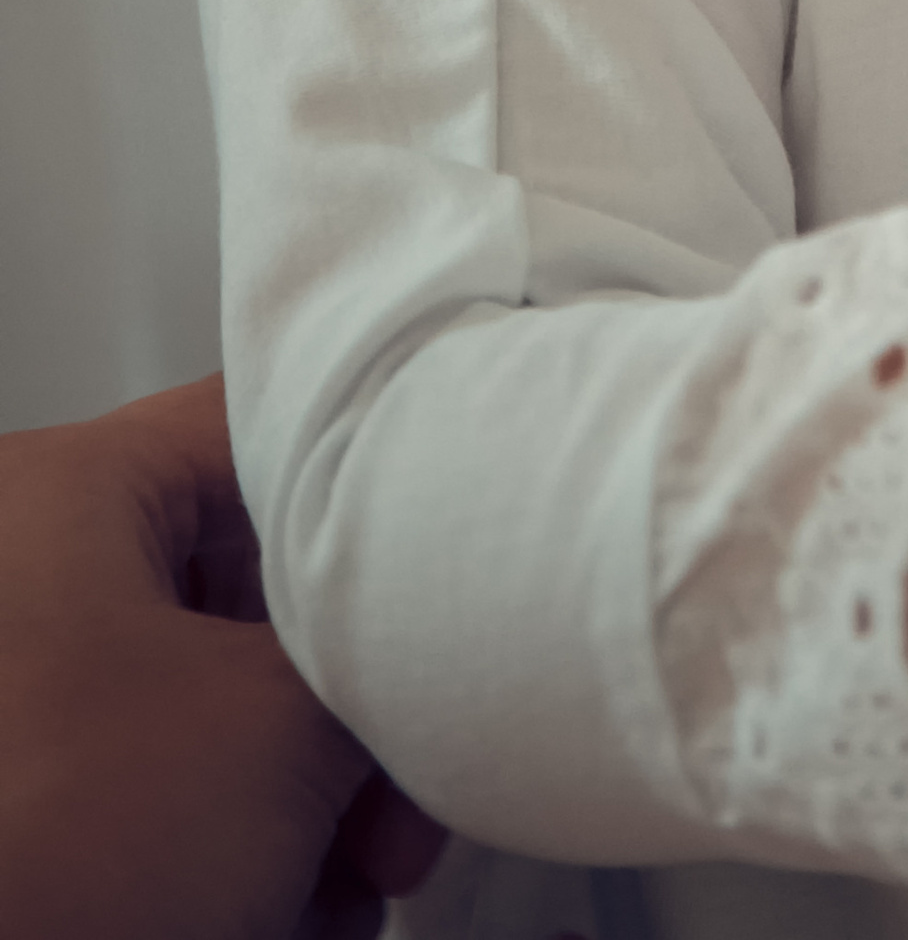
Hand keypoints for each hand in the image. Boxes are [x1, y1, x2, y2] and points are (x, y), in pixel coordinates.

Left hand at [0, 375, 444, 939]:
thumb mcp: (278, 726)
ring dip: (308, 791)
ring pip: (215, 694)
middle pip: (255, 585)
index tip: (449, 565)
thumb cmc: (44, 851)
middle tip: (399, 788)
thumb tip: (436, 652)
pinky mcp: (23, 790)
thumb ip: (383, 654)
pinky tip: (292, 902)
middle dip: (349, 705)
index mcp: (60, 487)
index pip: (273, 430)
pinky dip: (238, 833)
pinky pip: (161, 771)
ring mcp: (19, 683)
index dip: (385, 497)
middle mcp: (22, 564)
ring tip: (353, 872)